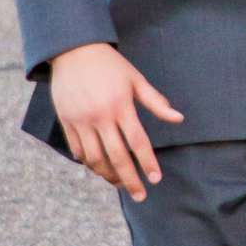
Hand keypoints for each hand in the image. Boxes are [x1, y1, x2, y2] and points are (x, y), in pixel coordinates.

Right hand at [49, 43, 183, 201]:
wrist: (73, 50)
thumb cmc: (109, 65)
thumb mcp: (135, 79)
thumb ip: (156, 102)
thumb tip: (179, 119)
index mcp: (121, 106)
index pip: (138, 142)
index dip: (147, 163)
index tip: (156, 179)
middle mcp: (100, 116)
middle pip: (117, 157)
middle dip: (130, 180)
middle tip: (140, 195)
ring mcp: (81, 121)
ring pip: (95, 159)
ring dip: (108, 176)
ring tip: (120, 184)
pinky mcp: (66, 122)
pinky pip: (78, 151)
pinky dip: (89, 164)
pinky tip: (99, 168)